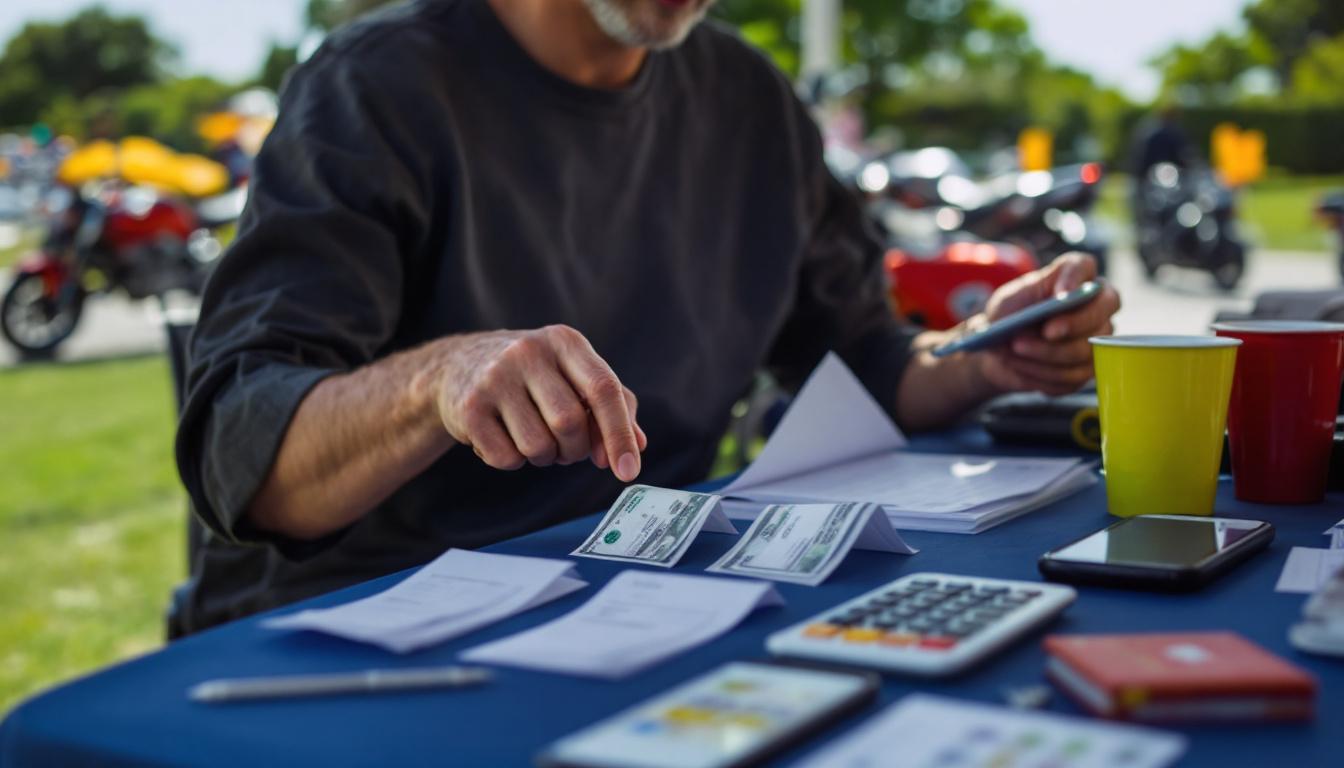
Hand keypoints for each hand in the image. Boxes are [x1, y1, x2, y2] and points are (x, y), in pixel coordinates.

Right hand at [430, 325, 646, 480]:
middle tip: (565, 447)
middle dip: (574, 450)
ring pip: (538, 446)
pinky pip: (506, 458)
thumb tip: (637, 446)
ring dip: (544, 457)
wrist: (460, 364)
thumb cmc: (534, 375)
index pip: (603, 389)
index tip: (627, 471)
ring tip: (533, 438)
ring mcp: (494, 378)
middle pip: (570, 424)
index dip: (619, 434)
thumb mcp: (575, 374)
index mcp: (564, 341)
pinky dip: (513, 461)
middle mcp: (528, 352)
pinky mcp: (468, 408)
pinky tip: (503, 437)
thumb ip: (615, 405)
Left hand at [974, 252, 1120, 395]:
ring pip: (1085, 349)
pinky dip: (1041, 373)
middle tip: (1045, 332)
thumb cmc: (1009, 316)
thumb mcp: (1013, 296)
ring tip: (1015, 350)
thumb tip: (1066, 294)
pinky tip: (1020, 366)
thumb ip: (1038, 288)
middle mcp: (1095, 307)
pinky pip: (1072, 376)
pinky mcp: (1086, 369)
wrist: (997, 350)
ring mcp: (1096, 340)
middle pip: (1101, 311)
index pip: (1085, 267)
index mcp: (1074, 279)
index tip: (1060, 294)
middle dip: (1073, 324)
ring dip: (1046, 353)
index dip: (1076, 279)